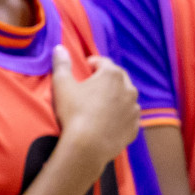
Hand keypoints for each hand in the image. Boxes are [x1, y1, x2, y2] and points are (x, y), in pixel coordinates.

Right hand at [51, 46, 139, 165]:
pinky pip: (128, 116)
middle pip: (119, 77)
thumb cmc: (74, 112)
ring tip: (100, 106)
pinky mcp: (135, 127)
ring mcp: (134, 109)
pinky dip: (120, 115)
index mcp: (112, 75)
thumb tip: (60, 47)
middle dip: (106, 79)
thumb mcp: (62, 85)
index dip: (91, 63)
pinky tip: (107, 121)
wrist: (87, 146)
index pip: (103, 61)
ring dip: (115, 97)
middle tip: (91, 87)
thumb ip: (62, 64)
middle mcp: (129, 89)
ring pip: (126, 97)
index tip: (83, 70)